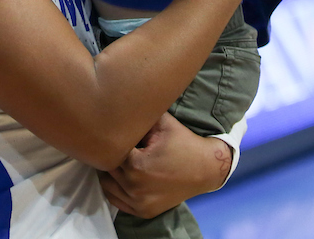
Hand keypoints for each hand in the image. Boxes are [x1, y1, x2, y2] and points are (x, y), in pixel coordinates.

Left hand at [99, 113, 231, 218]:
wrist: (207, 169)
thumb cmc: (184, 143)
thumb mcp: (162, 122)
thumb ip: (139, 114)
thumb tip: (119, 102)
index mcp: (136, 165)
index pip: (109, 150)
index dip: (114, 140)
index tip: (117, 132)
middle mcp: (134, 188)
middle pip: (107, 168)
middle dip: (112, 155)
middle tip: (119, 144)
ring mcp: (138, 203)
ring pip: (108, 185)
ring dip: (111, 173)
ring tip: (122, 160)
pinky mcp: (143, 212)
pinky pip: (116, 201)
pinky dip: (116, 189)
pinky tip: (123, 176)